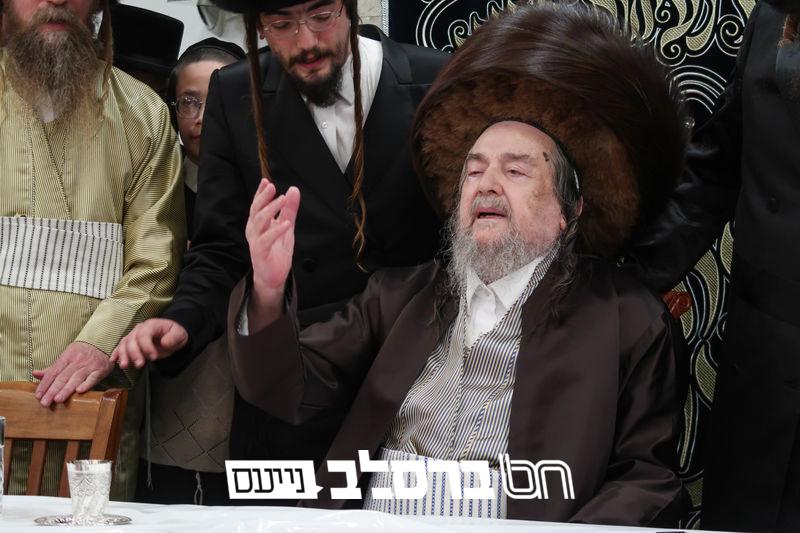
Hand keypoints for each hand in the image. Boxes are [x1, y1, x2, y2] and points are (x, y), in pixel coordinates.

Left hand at [33, 342, 114, 406]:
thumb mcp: (66, 356)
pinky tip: (79, 391)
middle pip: (62, 377)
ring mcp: (89, 366)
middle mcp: (77, 361)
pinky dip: (86, 384)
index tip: (38, 395)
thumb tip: (35, 374)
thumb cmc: (82, 352)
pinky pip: (93, 378)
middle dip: (52, 390)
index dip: (45, 384)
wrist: (103, 341)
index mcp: (67, 357)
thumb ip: (52, 368)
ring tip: (58, 399)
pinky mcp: (100, 370)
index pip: (53, 372)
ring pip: (76, 378)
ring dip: (66, 389)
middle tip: (45, 402)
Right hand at [110, 318, 188, 368]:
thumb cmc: (174, 333)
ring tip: (125, 365)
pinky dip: (116, 354)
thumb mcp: (179, 334)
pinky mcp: (130, 343)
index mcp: (151, 325)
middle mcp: (139, 329)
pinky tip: (113, 361)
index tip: (154, 357)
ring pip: (124, 344)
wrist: (170, 335)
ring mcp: (133, 335)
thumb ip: (173, 338)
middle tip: (140, 364)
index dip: (147, 346)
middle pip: (132, 340)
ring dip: (123, 355)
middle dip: (134, 353)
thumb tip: (164, 343)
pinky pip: (120, 347)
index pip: (144, 334)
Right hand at [245, 179, 300, 329]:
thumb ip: (290, 210)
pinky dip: (276, 230)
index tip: (266, 181)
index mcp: (258, 223)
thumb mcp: (287, 227)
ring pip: (260, 222)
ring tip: (282, 200)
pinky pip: (266, 239)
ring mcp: (256, 241)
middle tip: (272, 187)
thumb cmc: (277, 251)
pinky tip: (286, 223)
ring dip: (271, 210)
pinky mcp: (260, 253)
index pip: (257, 205)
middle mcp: (254, 230)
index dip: (260, 193)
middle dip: (263, 198)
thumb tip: (293, 190)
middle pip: (256, 210)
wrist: (273, 276)